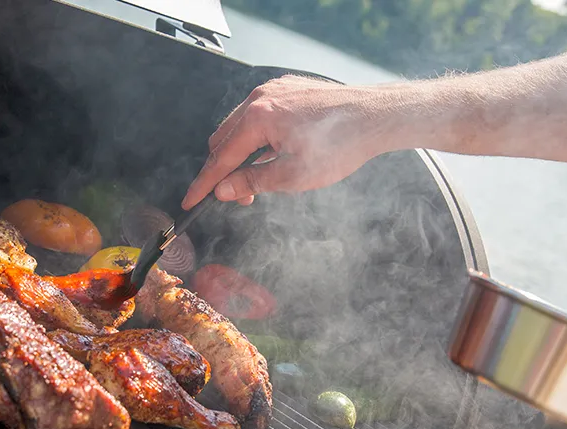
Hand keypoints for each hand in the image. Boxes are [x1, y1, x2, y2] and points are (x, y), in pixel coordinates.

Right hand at [181, 75, 411, 208]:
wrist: (377, 116)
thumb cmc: (340, 145)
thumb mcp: (293, 175)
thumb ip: (252, 182)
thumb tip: (223, 189)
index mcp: (258, 117)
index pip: (220, 158)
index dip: (204, 184)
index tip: (190, 201)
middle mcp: (261, 97)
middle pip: (225, 139)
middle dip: (224, 171)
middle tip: (238, 197)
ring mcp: (276, 90)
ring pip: (241, 126)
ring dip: (241, 155)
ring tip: (257, 180)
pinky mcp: (290, 89)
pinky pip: (260, 115)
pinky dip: (257, 138)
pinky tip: (271, 155)